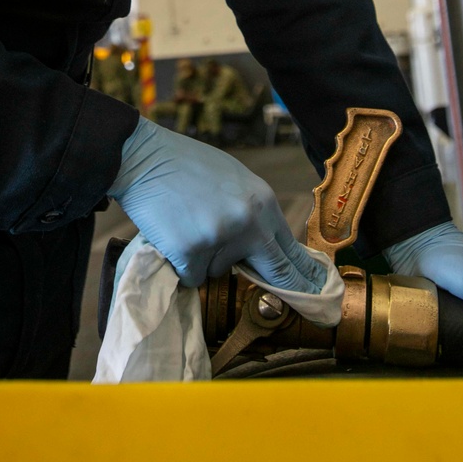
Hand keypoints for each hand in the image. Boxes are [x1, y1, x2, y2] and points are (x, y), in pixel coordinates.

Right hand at [109, 118, 331, 292]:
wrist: (142, 157)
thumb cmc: (186, 165)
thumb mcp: (233, 181)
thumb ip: (252, 213)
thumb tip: (266, 248)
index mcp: (263, 202)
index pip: (291, 250)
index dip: (305, 277)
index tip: (320, 294)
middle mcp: (248, 222)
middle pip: (274, 272)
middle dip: (282, 287)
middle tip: (293, 304)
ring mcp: (219, 239)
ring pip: (219, 272)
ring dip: (205, 260)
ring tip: (188, 225)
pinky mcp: (190, 253)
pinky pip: (192, 276)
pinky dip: (181, 263)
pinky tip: (173, 233)